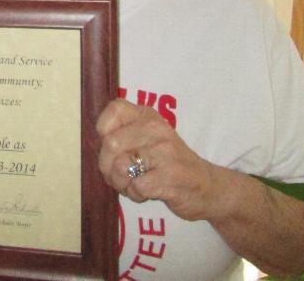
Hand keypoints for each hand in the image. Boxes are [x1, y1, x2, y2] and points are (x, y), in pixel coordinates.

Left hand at [96, 99, 221, 220]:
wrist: (208, 186)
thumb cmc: (167, 163)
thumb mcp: (148, 139)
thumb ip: (122, 134)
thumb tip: (96, 143)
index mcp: (148, 116)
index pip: (114, 109)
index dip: (103, 130)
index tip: (113, 147)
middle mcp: (157, 129)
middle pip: (110, 144)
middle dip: (107, 166)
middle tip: (118, 175)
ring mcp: (165, 153)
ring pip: (120, 166)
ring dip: (120, 183)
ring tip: (133, 184)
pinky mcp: (171, 177)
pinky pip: (136, 187)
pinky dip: (135, 195)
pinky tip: (146, 193)